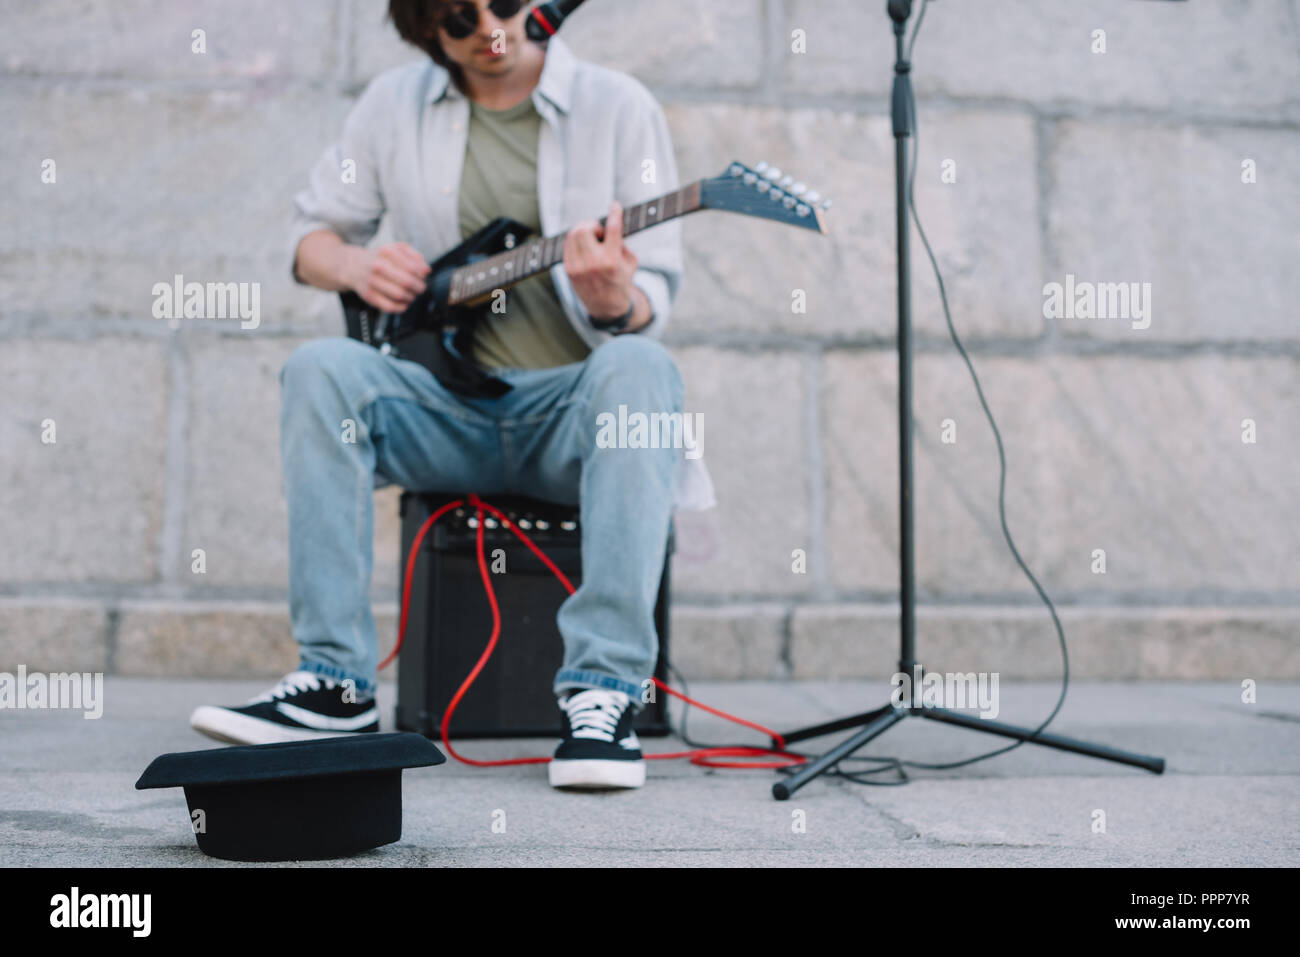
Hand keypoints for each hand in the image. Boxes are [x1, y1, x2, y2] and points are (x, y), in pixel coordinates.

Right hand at [350, 242, 429, 313]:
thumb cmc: (379, 258)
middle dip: (419, 288)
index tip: (423, 278)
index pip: (412, 268)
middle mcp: (378, 266)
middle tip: (420, 288)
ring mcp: (372, 282)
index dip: (421, 276)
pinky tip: (404, 303)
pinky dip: (401, 307)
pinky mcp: (369, 295)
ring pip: (399, 295)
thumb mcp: (396, 249)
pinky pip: (390, 307)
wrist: (354, 265)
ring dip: (411, 298)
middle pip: (407, 282)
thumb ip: (415, 257)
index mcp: (387, 252)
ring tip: (412, 295)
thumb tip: (426, 270)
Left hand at [564, 200, 638, 318]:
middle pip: (585, 229)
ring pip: (573, 234)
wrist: (607, 307)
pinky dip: (575, 240)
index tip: (615, 205)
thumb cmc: (621, 281)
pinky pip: (567, 245)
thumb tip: (611, 225)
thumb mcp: (631, 263)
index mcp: (612, 262)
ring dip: (583, 230)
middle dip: (593, 225)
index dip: (614, 213)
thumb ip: (622, 243)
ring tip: (592, 239)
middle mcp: (593, 264)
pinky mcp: (569, 270)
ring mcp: (578, 267)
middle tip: (600, 232)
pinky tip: (584, 245)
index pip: (612, 230)